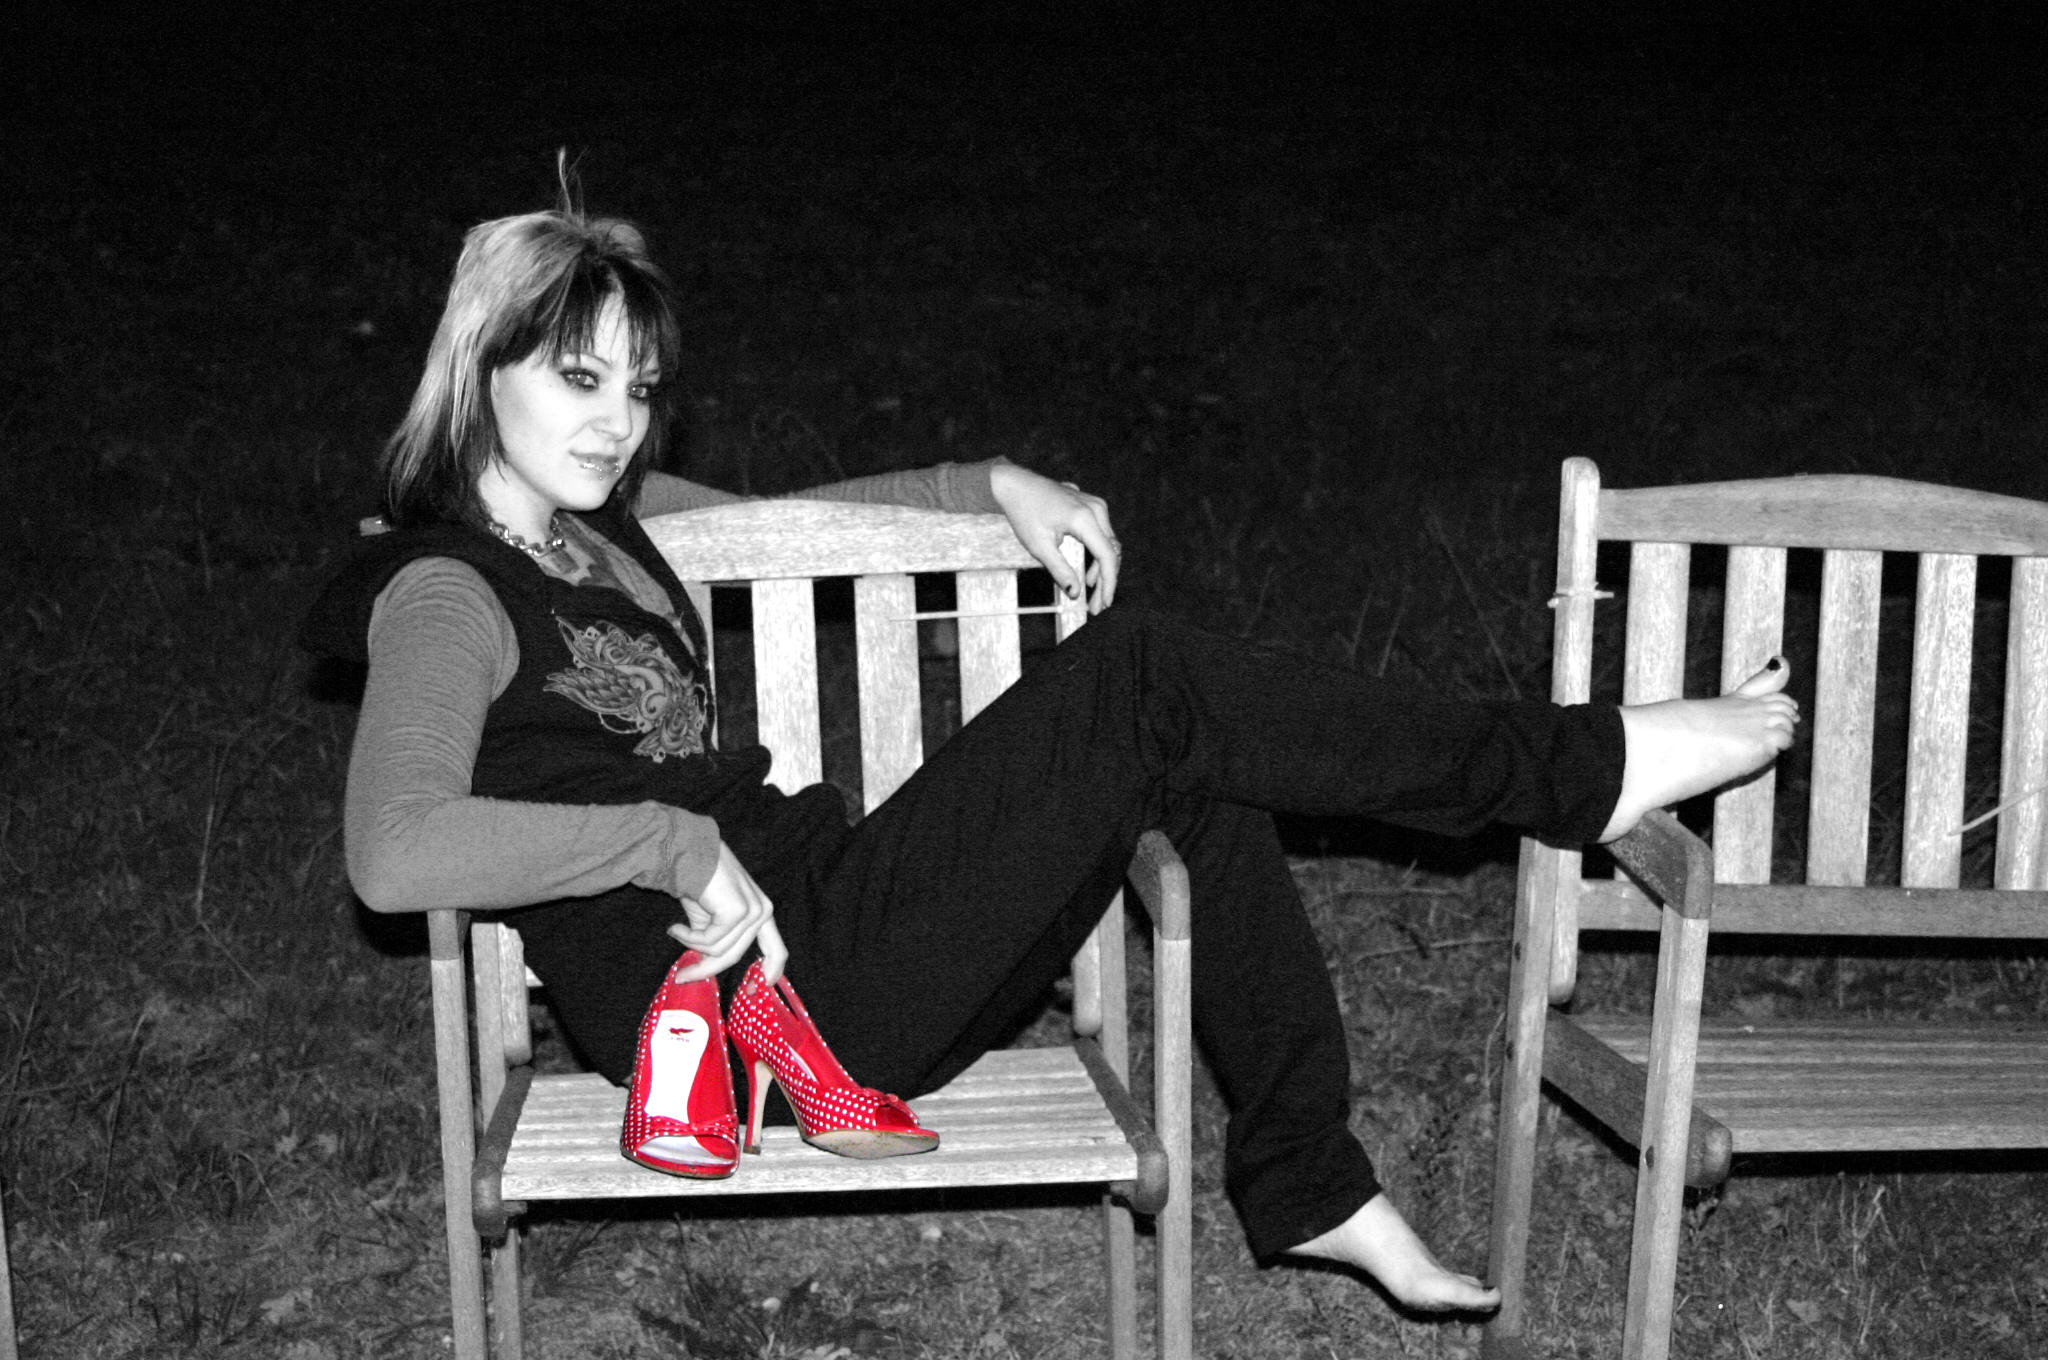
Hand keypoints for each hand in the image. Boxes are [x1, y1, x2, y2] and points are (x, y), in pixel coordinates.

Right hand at [668, 842, 787, 981]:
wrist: (685, 856)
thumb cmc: (696, 884)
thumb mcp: (710, 921)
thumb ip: (716, 944)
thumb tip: (705, 971)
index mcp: (761, 913)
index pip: (776, 949)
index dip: (770, 970)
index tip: (761, 987)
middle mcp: (763, 911)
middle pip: (735, 956)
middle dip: (705, 970)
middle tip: (682, 978)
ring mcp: (753, 911)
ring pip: (720, 951)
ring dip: (692, 945)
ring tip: (676, 930)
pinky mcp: (738, 911)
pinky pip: (711, 942)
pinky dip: (689, 938)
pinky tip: (676, 926)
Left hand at [989, 461, 1119, 612]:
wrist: (1014, 484)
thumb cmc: (1023, 512)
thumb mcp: (1039, 546)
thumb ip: (1060, 570)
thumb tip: (1075, 592)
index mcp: (1084, 518)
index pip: (1107, 556)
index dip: (1109, 583)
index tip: (1104, 603)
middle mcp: (1095, 509)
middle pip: (1111, 551)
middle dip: (1106, 580)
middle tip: (1096, 604)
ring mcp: (1095, 504)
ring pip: (1108, 543)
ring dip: (1102, 568)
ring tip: (1092, 591)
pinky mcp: (1090, 505)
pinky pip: (1102, 534)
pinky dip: (1097, 554)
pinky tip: (1089, 571)